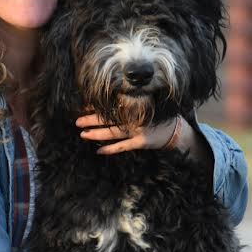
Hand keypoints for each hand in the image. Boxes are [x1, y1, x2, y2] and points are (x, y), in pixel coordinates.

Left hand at [76, 111, 191, 154]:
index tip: (83, 107)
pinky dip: (111, 149)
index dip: (96, 107)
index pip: (111, 106)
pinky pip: (123, 146)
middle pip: (109, 119)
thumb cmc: (155, 115)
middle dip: (91, 120)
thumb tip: (107, 101)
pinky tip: (99, 151)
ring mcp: (139, 131)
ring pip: (113, 133)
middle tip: (77, 121)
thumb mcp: (144, 105)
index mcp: (135, 106)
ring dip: (97, 134)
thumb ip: (128, 103)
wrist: (175, 130)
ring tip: (83, 134)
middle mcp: (135, 117)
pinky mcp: (142, 143)